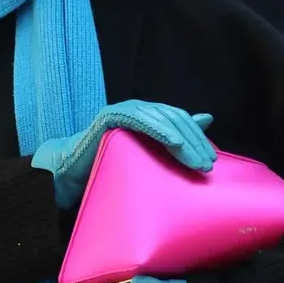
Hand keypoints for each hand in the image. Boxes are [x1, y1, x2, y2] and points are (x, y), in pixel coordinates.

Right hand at [31, 101, 214, 208]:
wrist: (72, 173)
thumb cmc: (111, 166)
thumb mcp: (150, 155)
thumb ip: (175, 136)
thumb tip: (208, 118)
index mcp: (149, 115)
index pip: (181, 120)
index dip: (198, 138)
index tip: (211, 161)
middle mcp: (138, 108)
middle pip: (174, 118)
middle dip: (194, 141)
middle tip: (207, 164)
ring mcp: (124, 110)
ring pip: (161, 118)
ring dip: (182, 139)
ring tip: (195, 160)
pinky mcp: (110, 116)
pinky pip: (139, 119)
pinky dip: (159, 129)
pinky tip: (174, 143)